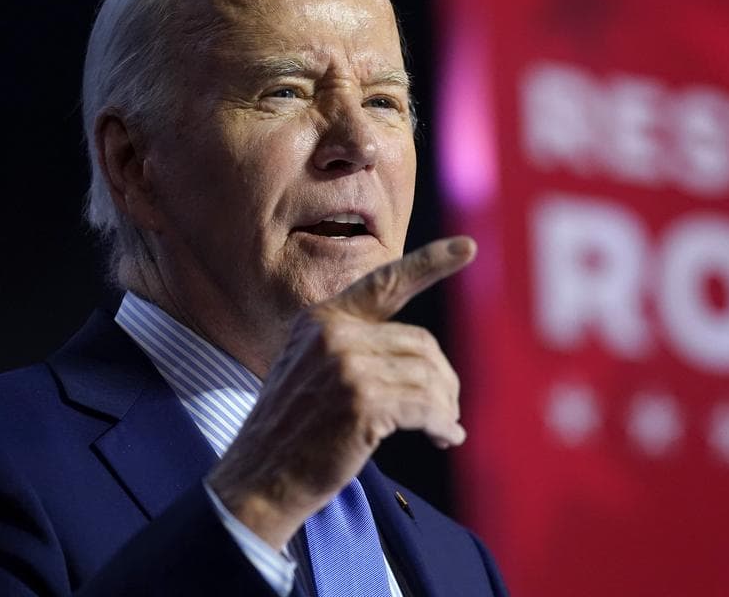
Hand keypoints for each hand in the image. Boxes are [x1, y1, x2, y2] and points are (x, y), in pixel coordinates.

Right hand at [206, 236, 476, 548]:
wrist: (259, 481)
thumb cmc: (292, 434)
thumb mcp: (312, 370)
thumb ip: (356, 349)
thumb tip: (425, 361)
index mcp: (322, 318)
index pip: (384, 282)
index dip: (430, 263)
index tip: (468, 246)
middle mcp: (333, 334)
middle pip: (421, 343)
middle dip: (442, 379)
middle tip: (446, 409)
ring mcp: (347, 367)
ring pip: (428, 376)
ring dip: (444, 406)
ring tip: (444, 428)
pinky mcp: (362, 404)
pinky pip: (427, 408)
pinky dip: (443, 425)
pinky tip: (445, 438)